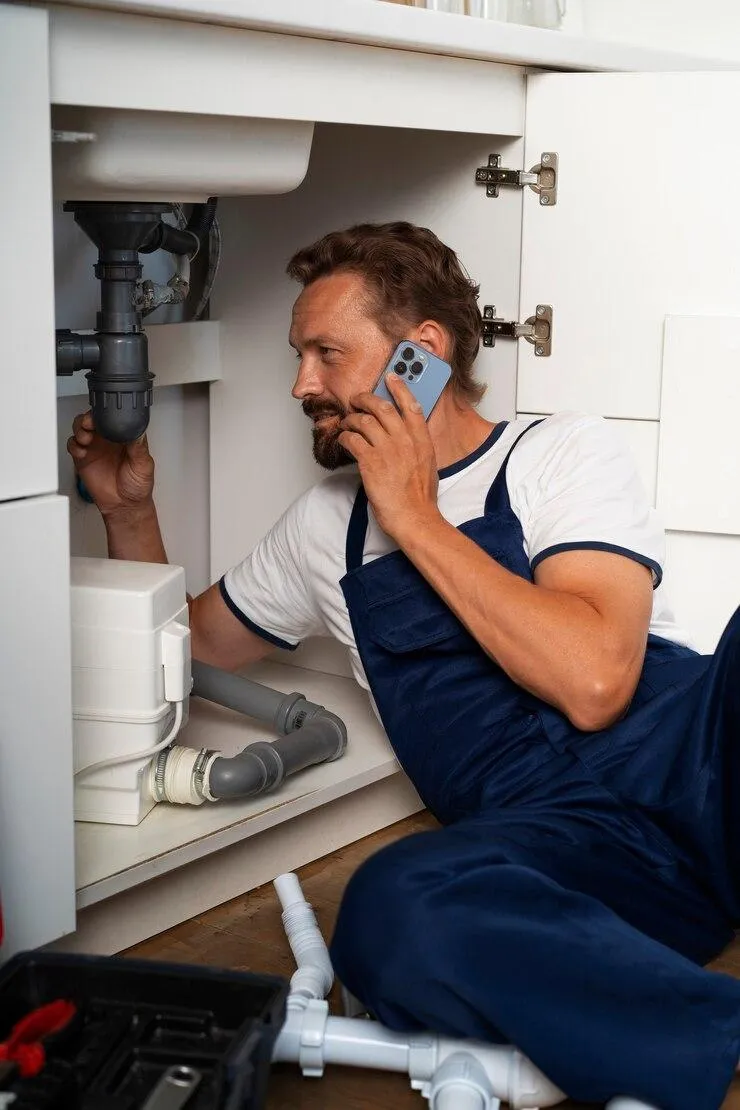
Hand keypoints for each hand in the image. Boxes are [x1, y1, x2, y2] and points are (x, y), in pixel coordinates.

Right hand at [67, 411, 154, 517]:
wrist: (125, 506)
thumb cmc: (137, 486)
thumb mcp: (143, 465)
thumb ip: (139, 448)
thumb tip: (138, 430)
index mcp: (124, 437)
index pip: (113, 417)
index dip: (106, 413)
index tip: (104, 415)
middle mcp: (108, 439)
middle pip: (93, 419)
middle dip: (88, 418)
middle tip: (90, 424)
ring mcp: (94, 447)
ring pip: (81, 429)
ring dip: (80, 429)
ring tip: (85, 437)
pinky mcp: (83, 459)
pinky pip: (73, 446)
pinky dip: (74, 445)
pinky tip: (82, 451)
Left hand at [338, 374, 439, 540]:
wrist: (413, 517)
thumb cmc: (420, 498)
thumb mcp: (427, 464)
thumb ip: (417, 445)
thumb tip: (406, 436)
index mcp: (421, 440)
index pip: (411, 404)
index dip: (399, 387)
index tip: (391, 376)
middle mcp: (404, 440)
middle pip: (381, 407)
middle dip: (365, 399)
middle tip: (357, 399)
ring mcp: (386, 449)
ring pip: (363, 421)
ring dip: (350, 419)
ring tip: (347, 424)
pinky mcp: (369, 461)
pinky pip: (351, 439)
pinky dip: (344, 437)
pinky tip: (343, 441)